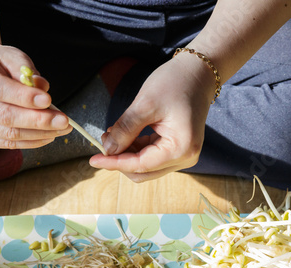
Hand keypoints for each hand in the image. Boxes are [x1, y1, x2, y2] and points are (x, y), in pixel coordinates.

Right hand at [0, 45, 71, 148]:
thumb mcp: (11, 55)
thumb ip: (26, 69)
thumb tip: (42, 88)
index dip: (24, 98)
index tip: (49, 100)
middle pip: (4, 116)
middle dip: (38, 120)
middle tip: (63, 121)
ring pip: (8, 134)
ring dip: (39, 133)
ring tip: (61, 129)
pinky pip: (8, 144)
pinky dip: (31, 142)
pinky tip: (48, 135)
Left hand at [89, 53, 215, 181]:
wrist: (198, 72)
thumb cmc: (175, 83)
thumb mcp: (145, 104)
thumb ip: (126, 129)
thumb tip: (108, 150)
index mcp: (181, 148)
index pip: (140, 165)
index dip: (114, 163)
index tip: (92, 160)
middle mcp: (185, 157)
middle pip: (143, 172)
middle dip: (120, 159)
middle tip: (104, 140)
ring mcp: (182, 155)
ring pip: (145, 166)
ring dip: (126, 154)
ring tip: (113, 133)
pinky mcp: (178, 149)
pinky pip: (151, 157)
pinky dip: (135, 149)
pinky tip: (124, 135)